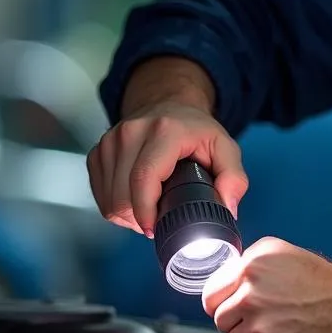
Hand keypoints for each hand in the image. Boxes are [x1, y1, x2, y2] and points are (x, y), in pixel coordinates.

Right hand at [86, 100, 248, 235]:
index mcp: (164, 131)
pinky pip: (100, 195)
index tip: (154, 229)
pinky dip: (115, 205)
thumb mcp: (225, 147)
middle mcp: (132, 132)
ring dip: (128, 215)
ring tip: (149, 208)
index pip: (144, 178)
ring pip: (109, 200)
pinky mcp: (97, 151)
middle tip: (160, 218)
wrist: (168, 104)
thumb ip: (234, 178)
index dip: (146, 211)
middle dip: (140, 219)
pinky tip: (134, 200)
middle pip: (123, 196)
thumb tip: (228, 208)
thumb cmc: (194, 130)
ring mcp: (110, 141)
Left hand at [202, 237, 331, 332]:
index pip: (209, 296)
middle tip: (261, 314)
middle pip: (220, 321)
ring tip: (274, 326)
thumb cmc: (318, 280)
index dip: (221, 300)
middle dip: (237, 319)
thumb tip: (225, 278)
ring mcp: (260, 330)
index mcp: (249, 270)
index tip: (230, 303)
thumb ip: (245, 263)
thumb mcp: (278, 251)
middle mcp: (251, 300)